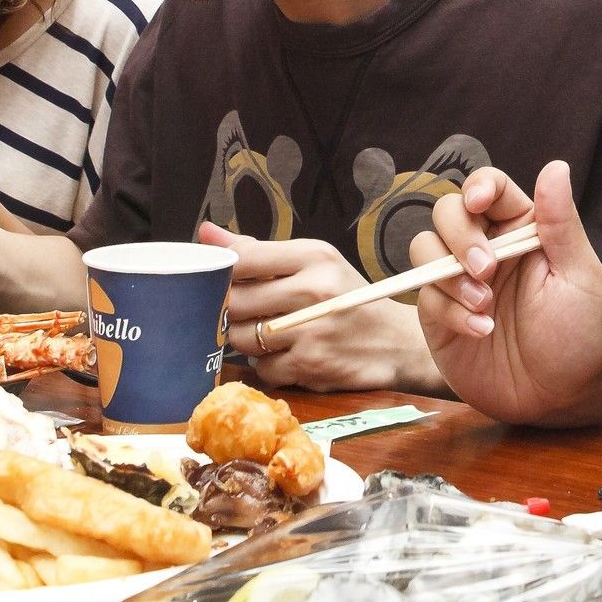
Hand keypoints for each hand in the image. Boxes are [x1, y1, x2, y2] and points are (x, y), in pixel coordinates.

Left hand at [203, 223, 429, 392]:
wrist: (395, 343)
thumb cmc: (348, 299)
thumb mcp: (316, 263)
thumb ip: (261, 252)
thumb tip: (206, 233)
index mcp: (314, 256)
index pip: (245, 257)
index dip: (221, 270)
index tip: (217, 279)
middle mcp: (313, 290)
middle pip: (236, 300)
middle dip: (228, 309)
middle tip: (238, 311)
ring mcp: (311, 330)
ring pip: (243, 337)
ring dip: (245, 338)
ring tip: (265, 332)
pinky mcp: (310, 365)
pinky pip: (262, 368)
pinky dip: (266, 365)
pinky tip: (284, 354)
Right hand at [413, 161, 601, 423]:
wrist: (560, 398)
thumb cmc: (578, 334)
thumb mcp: (578, 277)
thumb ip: (561, 223)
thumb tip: (556, 165)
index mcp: (521, 228)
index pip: (490, 187)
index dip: (478, 186)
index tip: (478, 204)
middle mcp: (484, 247)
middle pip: (447, 211)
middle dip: (460, 236)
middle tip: (487, 270)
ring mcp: (457, 281)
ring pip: (424, 248)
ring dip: (450, 275)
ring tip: (485, 306)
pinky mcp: (439, 315)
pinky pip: (425, 297)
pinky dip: (450, 311)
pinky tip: (481, 330)